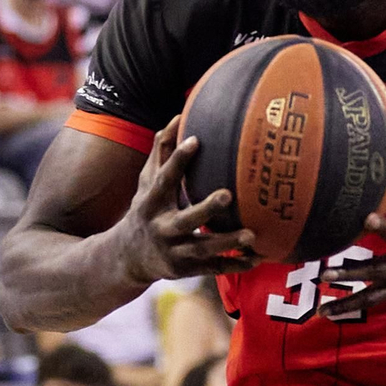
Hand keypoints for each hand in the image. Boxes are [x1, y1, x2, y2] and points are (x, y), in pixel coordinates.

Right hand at [111, 118, 258, 284]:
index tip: (196, 140)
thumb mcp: (146, 183)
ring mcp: (175, 251)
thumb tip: (178, 117)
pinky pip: (215, 268)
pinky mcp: (188, 269)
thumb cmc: (145, 209)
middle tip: (228, 194)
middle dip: (206, 209)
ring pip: (202, 249)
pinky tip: (259, 257)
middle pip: (185, 220)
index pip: (165, 179)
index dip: (178, 159)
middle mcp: (162, 228)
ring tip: (251, 235)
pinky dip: (237, 264)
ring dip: (227, 242)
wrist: (126, 257)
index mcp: (152, 202)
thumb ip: (161, 152)